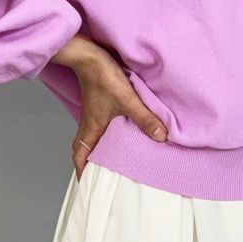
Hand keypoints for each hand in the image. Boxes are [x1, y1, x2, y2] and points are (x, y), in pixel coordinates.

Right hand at [70, 49, 167, 181]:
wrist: (90, 55)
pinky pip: (98, 124)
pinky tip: (119, 131)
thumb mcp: (128, 101)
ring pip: (92, 137)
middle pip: (84, 149)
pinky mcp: (97, 103)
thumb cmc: (103, 78)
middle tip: (104, 174)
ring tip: (113, 157)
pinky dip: (105, 133)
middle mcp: (88, 124)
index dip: (83, 172)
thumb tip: (161, 138)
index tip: (89, 185)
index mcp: (91, 129)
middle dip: (91, 163)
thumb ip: (145, 119)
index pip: (80, 157)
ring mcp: (92, 113)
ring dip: (99, 147)